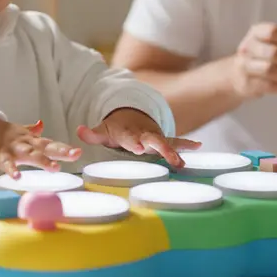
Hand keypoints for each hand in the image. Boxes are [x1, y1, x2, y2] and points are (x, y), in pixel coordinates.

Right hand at [0, 119, 80, 178]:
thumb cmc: (5, 136)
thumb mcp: (21, 133)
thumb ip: (33, 131)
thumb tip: (41, 124)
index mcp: (32, 141)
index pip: (51, 144)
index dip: (65, 148)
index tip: (79, 152)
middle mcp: (27, 144)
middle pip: (46, 148)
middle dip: (60, 151)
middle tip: (75, 155)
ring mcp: (15, 150)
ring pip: (30, 155)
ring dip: (42, 160)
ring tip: (54, 168)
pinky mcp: (2, 157)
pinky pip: (8, 164)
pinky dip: (12, 170)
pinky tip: (18, 177)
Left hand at [76, 108, 200, 166]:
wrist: (130, 115)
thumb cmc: (116, 128)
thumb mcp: (103, 130)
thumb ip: (92, 133)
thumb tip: (78, 130)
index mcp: (129, 132)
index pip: (131, 138)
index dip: (135, 142)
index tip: (139, 148)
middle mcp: (144, 133)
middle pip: (153, 140)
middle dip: (161, 149)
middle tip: (169, 159)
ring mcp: (155, 136)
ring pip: (167, 142)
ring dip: (175, 151)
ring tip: (183, 161)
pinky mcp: (163, 139)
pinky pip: (176, 141)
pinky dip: (187, 143)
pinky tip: (198, 145)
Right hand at [227, 22, 276, 98]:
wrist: (236, 76)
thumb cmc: (261, 58)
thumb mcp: (272, 45)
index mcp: (256, 33)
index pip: (274, 32)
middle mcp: (248, 47)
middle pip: (274, 53)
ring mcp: (245, 66)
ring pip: (271, 70)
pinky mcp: (247, 83)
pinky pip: (269, 85)